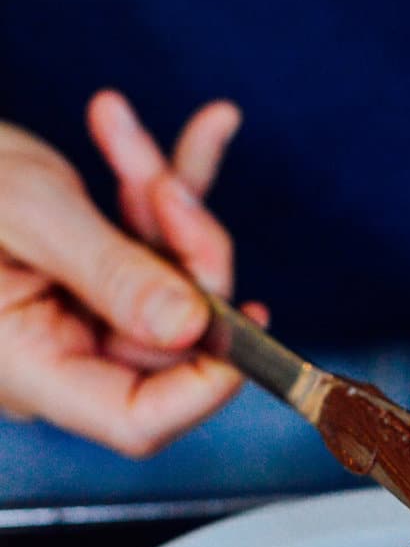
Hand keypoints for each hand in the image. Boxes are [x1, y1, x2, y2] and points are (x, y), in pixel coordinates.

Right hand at [0, 90, 260, 453]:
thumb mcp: (27, 213)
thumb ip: (110, 271)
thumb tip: (191, 326)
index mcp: (31, 367)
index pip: (138, 420)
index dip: (203, 385)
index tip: (244, 322)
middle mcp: (60, 350)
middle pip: (172, 336)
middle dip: (188, 252)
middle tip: (167, 187)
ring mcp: (77, 311)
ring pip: (168, 277)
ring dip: (166, 199)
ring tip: (120, 130)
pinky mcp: (90, 268)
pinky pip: (151, 238)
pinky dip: (169, 182)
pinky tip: (207, 127)